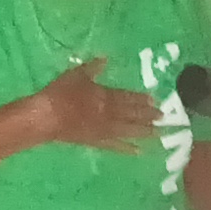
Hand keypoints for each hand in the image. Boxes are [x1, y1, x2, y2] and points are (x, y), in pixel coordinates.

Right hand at [27, 57, 162, 151]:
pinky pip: (114, 146)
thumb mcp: (77, 74)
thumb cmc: (60, 93)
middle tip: (163, 117)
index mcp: (106, 96)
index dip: (141, 99)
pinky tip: (138, 151)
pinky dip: (126, 148)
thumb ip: (93, 67)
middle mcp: (109, 114)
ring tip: (158, 133)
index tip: (155, 100)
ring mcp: (103, 130)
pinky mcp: (95, 142)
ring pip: (128, 131)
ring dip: (143, 131)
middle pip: (132, 114)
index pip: (127, 98)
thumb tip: (105, 58)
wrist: (47, 117)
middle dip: (148, 115)